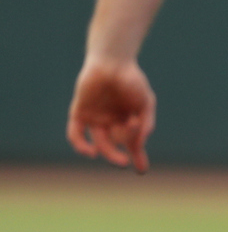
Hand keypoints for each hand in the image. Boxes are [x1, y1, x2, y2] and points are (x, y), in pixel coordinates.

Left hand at [67, 58, 155, 172]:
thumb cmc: (132, 80)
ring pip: (99, 142)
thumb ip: (146, 123)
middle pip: (114, 146)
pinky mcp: (79, 112)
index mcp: (128, 121)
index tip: (141, 170)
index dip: (138, 157)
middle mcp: (111, 122)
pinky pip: (76, 134)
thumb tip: (139, 143)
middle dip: (119, 155)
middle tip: (125, 162)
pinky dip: (81, 144)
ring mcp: (95, 118)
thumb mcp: (146, 103)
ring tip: (118, 152)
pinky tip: (90, 151)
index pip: (133, 144)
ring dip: (108, 151)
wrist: (112, 61)